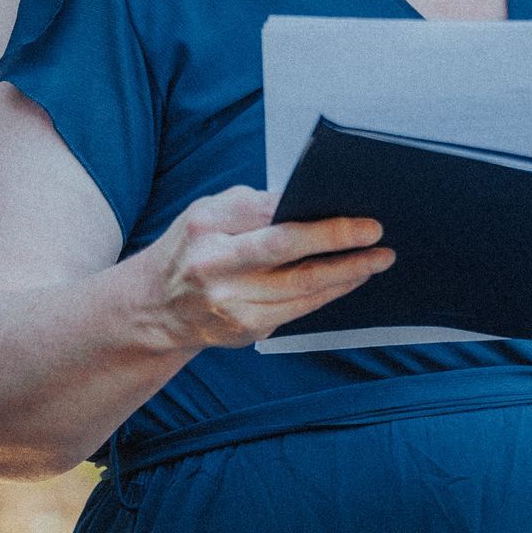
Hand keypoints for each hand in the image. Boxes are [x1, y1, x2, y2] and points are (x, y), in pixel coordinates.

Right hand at [133, 186, 393, 354]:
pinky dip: (329, 294)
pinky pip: (299, 310)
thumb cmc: (192, 247)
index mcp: (206, 227)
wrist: (154, 308)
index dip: (314, 216)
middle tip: (377, 236)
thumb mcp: (208, 213)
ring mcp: (230, 304)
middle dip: (338, 243)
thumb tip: (310, 202)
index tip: (357, 214)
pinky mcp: (246, 330)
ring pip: (301, 288)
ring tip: (377, 260)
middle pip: (286, 252)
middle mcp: (215, 267)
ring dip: (346, 273)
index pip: (268, 215)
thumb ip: (253, 205)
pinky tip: (350, 280)